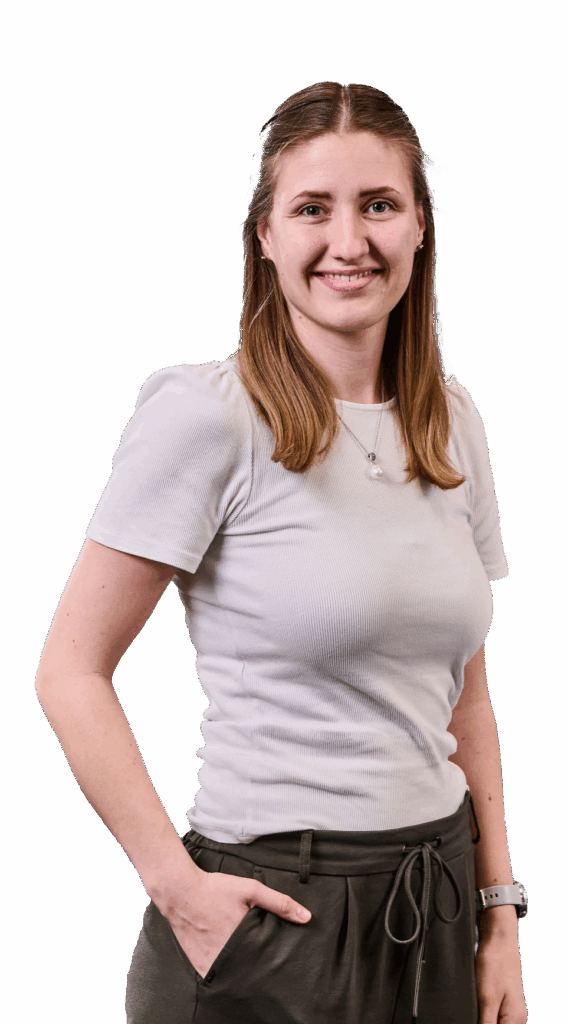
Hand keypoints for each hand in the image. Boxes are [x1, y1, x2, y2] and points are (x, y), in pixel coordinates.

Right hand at [159, 867, 311, 980]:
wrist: (180, 891)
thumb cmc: (215, 889)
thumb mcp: (251, 890)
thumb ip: (279, 903)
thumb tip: (306, 917)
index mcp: (243, 939)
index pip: (268, 961)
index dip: (275, 961)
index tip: (282, 961)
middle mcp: (228, 956)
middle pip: (252, 971)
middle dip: (260, 967)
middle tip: (265, 960)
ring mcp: (212, 964)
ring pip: (236, 976)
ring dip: (244, 971)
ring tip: (250, 962)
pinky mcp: (200, 966)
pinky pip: (218, 976)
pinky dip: (226, 971)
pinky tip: (232, 962)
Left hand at [475, 930, 527, 1022]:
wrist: (498, 937)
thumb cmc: (496, 962)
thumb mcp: (487, 998)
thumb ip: (486, 1023)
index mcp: (515, 1020)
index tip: (474, 1015)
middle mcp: (516, 1017)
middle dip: (481, 1020)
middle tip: (473, 1005)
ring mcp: (509, 1007)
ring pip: (493, 1020)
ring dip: (480, 1016)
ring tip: (475, 1000)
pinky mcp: (502, 998)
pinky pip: (491, 1012)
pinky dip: (482, 1009)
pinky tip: (475, 1000)